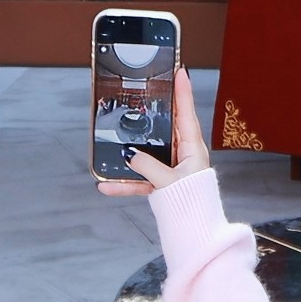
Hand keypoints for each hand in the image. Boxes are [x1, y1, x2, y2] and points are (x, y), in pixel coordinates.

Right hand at [98, 64, 213, 197]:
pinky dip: (124, 183)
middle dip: (156, 111)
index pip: (186, 114)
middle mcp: (183, 154)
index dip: (183, 92)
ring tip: (117, 137)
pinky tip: (106, 186)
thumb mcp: (169, 182)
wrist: (194, 231)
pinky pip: (140, 178)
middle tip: (149, 89)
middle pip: (167, 126)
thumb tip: (129, 155)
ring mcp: (171, 168)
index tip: (180, 70)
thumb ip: (149, 167)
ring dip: (132, 150)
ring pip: (149, 151)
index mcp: (192, 148)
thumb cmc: (191, 203)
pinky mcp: (161, 183)